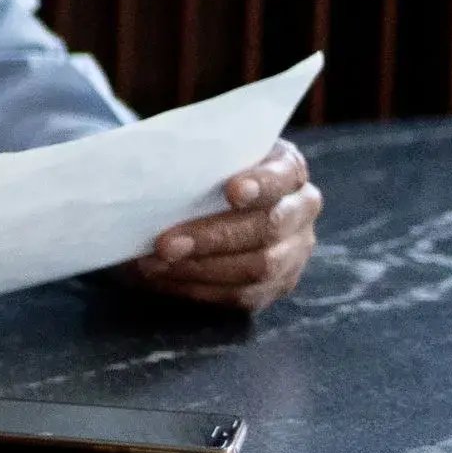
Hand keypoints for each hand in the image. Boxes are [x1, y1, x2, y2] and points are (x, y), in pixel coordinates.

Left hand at [128, 142, 321, 313]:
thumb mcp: (202, 158)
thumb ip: (193, 161)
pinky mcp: (276, 284)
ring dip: (200, 267)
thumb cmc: (198, 174)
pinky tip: (163, 279)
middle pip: (268, 228)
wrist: (200, 205)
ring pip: (258, 266)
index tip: (231, 191)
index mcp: (288, 169)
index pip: (284, 175)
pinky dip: (198, 288)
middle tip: (164, 244)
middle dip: (213, 237)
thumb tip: (150, 175)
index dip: (262, 184)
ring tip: (153, 264)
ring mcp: (294, 250)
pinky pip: (242, 294)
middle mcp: (301, 209)